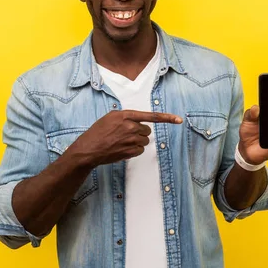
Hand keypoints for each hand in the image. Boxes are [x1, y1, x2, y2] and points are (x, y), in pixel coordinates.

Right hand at [66, 110, 182, 166]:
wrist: (89, 149)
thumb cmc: (98, 132)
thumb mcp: (110, 117)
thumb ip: (126, 117)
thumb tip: (138, 121)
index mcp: (125, 115)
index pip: (150, 116)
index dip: (166, 118)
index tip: (178, 120)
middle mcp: (130, 127)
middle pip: (147, 130)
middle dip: (140, 132)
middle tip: (126, 134)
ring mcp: (130, 140)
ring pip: (144, 141)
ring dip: (137, 142)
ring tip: (122, 142)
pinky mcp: (130, 151)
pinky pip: (140, 150)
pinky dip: (134, 150)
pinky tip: (123, 149)